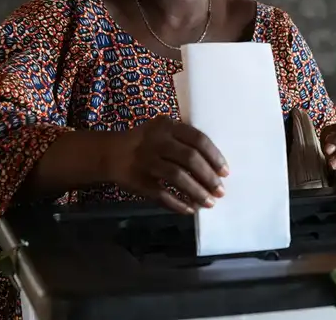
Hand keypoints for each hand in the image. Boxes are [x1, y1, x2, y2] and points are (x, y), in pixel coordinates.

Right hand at [105, 116, 228, 214]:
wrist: (110, 153)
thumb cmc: (146, 143)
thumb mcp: (163, 131)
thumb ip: (185, 141)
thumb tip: (215, 167)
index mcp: (167, 126)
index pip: (197, 139)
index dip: (214, 157)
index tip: (225, 172)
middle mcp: (156, 141)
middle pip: (189, 158)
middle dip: (208, 177)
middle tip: (220, 191)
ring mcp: (146, 161)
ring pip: (177, 177)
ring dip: (196, 192)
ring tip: (209, 203)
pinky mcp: (138, 180)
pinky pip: (161, 194)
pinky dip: (177, 203)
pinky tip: (190, 209)